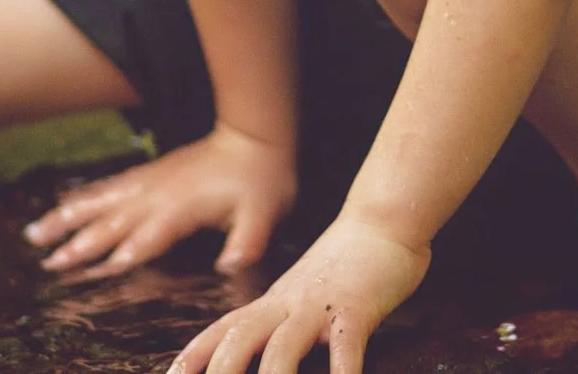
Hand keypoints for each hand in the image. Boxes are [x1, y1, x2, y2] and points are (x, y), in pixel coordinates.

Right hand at [24, 125, 296, 277]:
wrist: (255, 136)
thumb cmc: (262, 180)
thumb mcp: (265, 213)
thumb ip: (247, 241)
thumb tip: (229, 266)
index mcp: (181, 207)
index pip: (146, 237)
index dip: (121, 254)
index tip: (91, 270)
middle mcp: (158, 194)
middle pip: (111, 222)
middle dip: (78, 244)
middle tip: (47, 263)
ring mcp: (150, 181)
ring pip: (100, 202)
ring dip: (67, 218)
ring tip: (35, 234)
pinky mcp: (149, 173)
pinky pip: (108, 186)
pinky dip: (83, 197)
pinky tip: (62, 204)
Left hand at [168, 215, 428, 373]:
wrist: (383, 219)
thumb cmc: (347, 262)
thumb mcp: (303, 290)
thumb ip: (282, 318)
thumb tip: (264, 355)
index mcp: (273, 301)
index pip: (222, 329)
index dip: (194, 355)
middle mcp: (289, 303)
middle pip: (241, 337)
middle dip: (222, 371)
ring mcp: (320, 305)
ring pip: (284, 344)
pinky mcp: (356, 308)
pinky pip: (346, 345)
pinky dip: (342, 371)